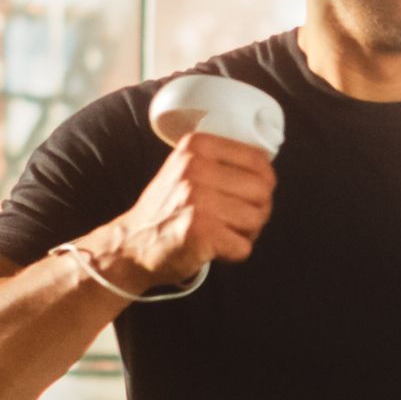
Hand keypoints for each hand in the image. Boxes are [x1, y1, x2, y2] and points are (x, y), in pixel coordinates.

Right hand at [92, 132, 274, 284]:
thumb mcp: (188, 168)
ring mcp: (197, 199)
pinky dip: (233, 253)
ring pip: (256, 219)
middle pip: (263, 191)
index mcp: (197, 146)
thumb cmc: (169, 208)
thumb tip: (267, 166)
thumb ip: (223, 161)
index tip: (249, 195)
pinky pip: (243, 246)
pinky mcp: (200, 231)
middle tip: (235, 220)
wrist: (133, 243)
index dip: (264, 183)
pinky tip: (213, 247)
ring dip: (246, 233)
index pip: (258, 160)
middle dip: (257, 211)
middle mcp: (195, 168)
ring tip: (222, 232)